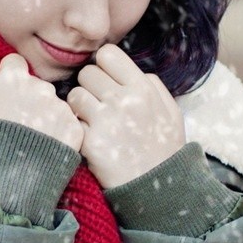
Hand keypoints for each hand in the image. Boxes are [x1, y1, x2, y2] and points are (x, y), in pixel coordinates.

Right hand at [0, 53, 84, 150]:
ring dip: (42, 115)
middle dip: (25, 98)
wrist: (3, 190)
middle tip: (13, 126)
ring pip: (52, 103)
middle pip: (34, 84)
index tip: (1, 99)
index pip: (14, 64)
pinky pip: (66, 122)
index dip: (5, 80)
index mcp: (14, 79)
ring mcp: (61, 110)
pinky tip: (43, 149)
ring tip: (28, 142)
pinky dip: (56, 132)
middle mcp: (42, 88)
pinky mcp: (75, 131)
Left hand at [67, 45, 184, 188]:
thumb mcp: (171, 111)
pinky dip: (78, 128)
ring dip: (79, 106)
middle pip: (87, 72)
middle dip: (90, 86)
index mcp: (143, 88)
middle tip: (98, 102)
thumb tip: (131, 70)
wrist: (159, 188)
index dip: (103, 65)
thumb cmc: (165, 149)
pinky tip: (90, 137)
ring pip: (74, 95)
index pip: (108, 54)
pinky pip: (72, 122)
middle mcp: (123, 100)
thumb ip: (153, 86)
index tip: (106, 79)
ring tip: (92, 120)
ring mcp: (105, 121)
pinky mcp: (90, 142)